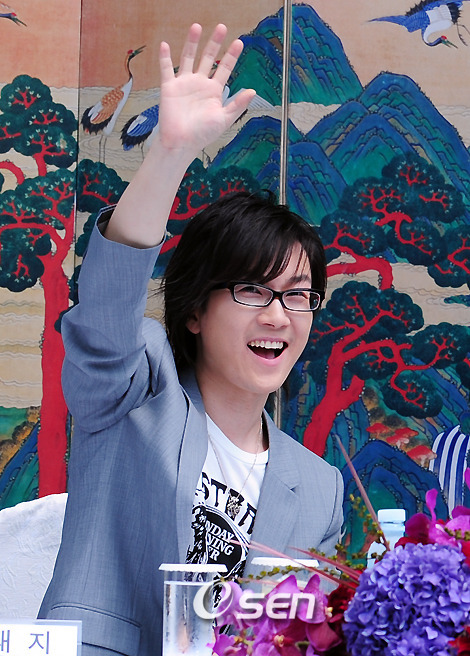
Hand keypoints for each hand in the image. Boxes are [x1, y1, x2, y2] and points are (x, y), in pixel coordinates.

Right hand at [157, 23, 254, 154]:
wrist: (182, 143)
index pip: (224, 69)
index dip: (231, 56)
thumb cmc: (203, 135)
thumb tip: (252, 91)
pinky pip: (166, 69)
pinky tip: (165, 45)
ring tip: (197, 26)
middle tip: (222, 28)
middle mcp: (199, 84)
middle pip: (208, 58)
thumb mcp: (225, 119)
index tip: (239, 42)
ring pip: (189, 58)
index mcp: (213, 91)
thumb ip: (237, 105)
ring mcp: (184, 84)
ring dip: (192, 43)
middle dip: (215, 43)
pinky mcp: (169, 88)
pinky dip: (165, 58)